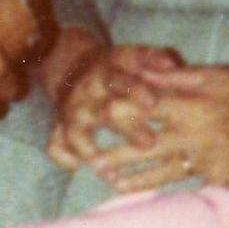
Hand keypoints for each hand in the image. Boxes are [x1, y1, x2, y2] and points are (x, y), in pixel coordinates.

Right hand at [45, 42, 181, 179]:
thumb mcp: (137, 56)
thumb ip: (158, 57)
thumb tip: (173, 65)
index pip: (121, 78)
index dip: (134, 89)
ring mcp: (73, 109)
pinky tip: (77, 167)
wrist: (77, 67)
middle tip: (148, 143)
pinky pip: (55, 143)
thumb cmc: (122, 69)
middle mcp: (88, 90)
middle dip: (125, 127)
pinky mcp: (60, 125)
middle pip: (104, 110)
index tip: (151, 102)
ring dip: (89, 150)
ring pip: (76, 131)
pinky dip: (64, 156)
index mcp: (110, 69)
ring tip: (107, 171)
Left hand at [79, 65, 228, 195]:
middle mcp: (197, 138)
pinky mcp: (223, 181)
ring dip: (135, 180)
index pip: (143, 110)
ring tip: (112, 183)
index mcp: (191, 108)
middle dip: (115, 155)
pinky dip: (170, 192)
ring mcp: (210, 163)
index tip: (92, 115)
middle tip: (90, 160)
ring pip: (163, 175)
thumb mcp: (212, 75)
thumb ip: (172, 78)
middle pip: (145, 149)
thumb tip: (137, 74)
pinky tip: (151, 198)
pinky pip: (191, 189)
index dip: (115, 112)